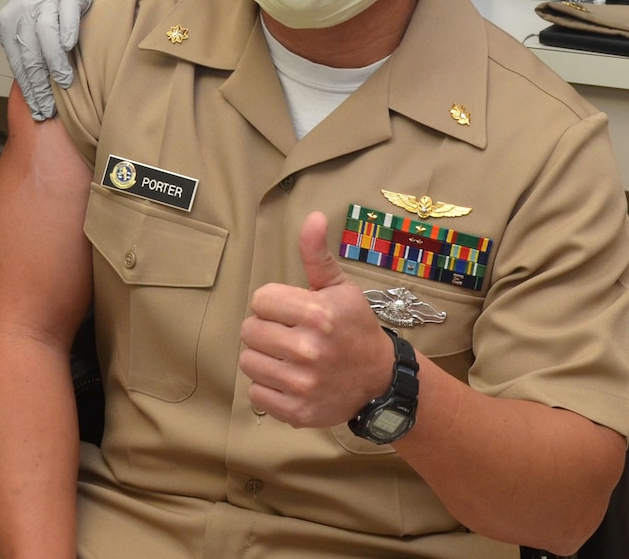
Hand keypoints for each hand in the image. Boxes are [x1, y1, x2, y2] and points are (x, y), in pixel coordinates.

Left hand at [0, 0, 93, 120]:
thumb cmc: (39, 11)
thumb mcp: (25, 29)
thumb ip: (26, 53)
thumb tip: (34, 91)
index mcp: (8, 23)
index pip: (17, 61)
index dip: (28, 88)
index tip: (37, 109)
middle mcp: (24, 11)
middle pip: (29, 52)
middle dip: (39, 83)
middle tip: (49, 106)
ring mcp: (45, 1)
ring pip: (46, 33)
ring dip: (54, 61)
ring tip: (63, 83)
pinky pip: (66, 14)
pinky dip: (67, 31)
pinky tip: (70, 47)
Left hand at [238, 212, 393, 428]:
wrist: (380, 379)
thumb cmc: (354, 328)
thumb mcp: (339, 288)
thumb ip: (317, 254)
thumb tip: (313, 216)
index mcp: (319, 314)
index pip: (260, 299)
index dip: (272, 303)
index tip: (290, 310)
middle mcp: (310, 349)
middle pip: (249, 330)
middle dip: (265, 329)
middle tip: (287, 334)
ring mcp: (303, 383)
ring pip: (248, 361)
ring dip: (263, 357)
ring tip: (286, 356)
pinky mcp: (297, 412)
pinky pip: (255, 392)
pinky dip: (267, 387)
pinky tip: (288, 379)